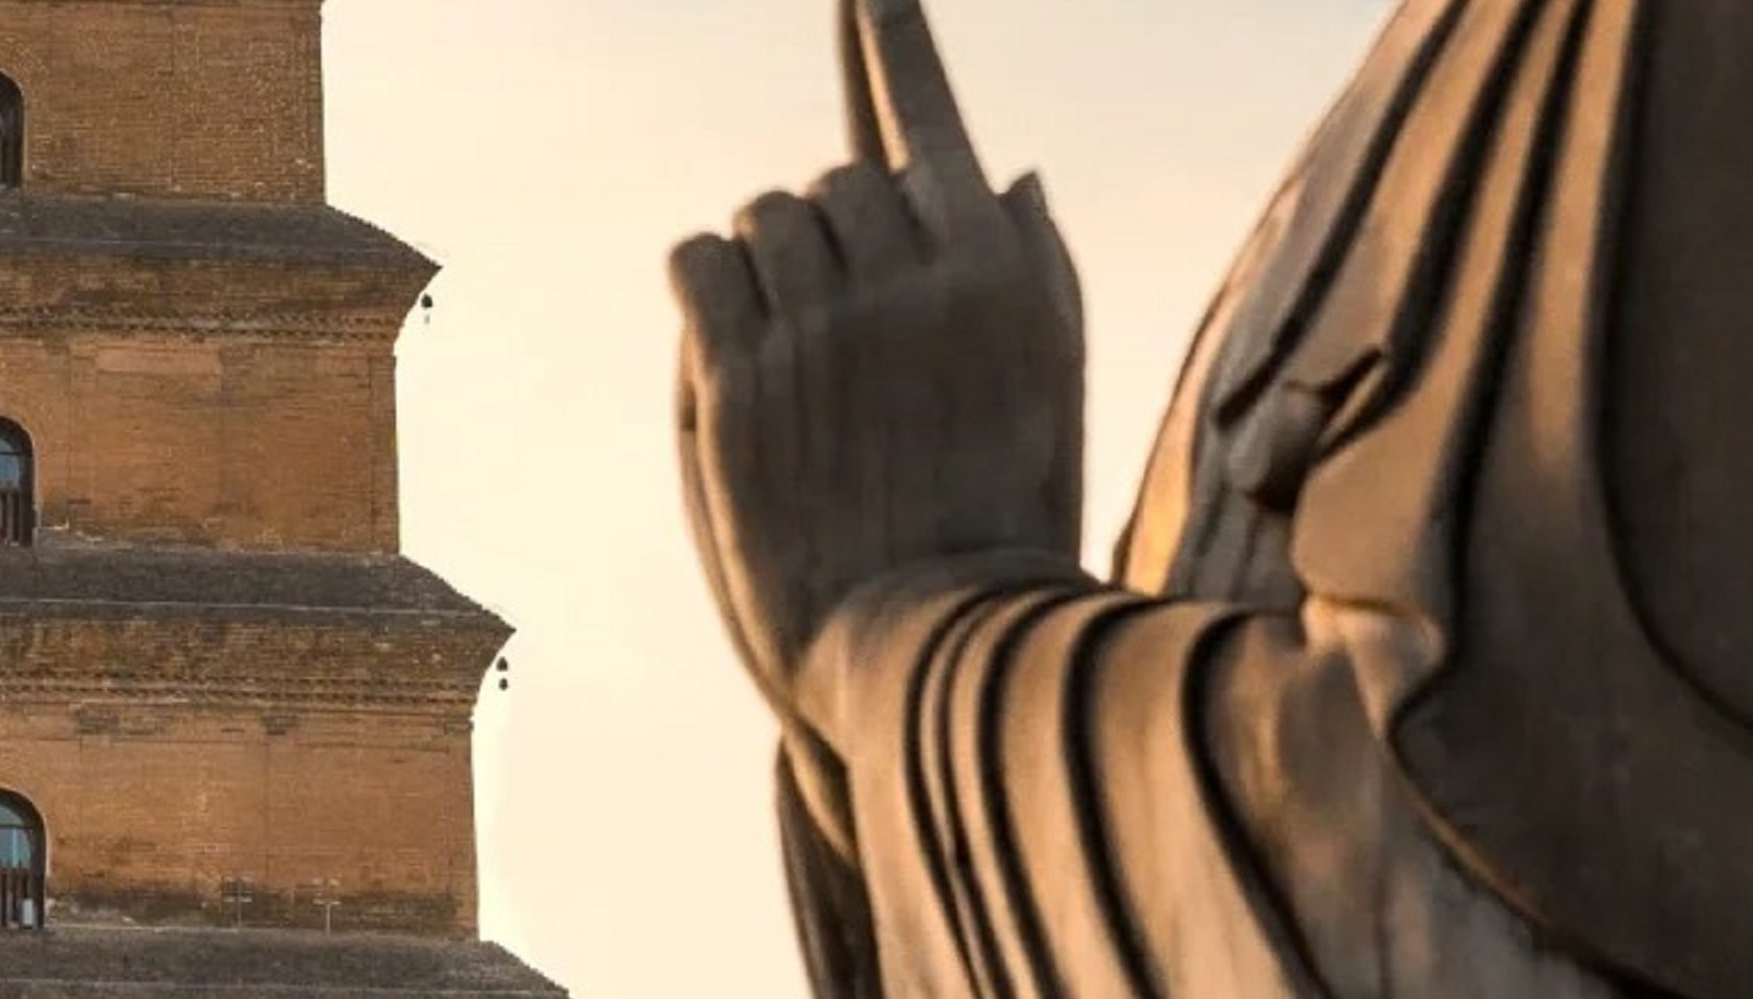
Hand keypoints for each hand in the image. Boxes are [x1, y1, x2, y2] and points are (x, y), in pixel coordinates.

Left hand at [672, 0, 1086, 720]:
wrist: (931, 638)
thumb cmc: (1000, 516)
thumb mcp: (1053, 388)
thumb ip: (1036, 271)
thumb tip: (1012, 170)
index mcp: (996, 267)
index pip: (926, 120)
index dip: (892, 37)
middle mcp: (911, 274)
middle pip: (837, 179)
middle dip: (831, 237)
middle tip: (845, 341)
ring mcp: (822, 318)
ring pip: (764, 214)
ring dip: (769, 269)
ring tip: (798, 365)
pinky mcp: (742, 367)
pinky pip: (698, 258)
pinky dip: (705, 289)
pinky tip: (733, 351)